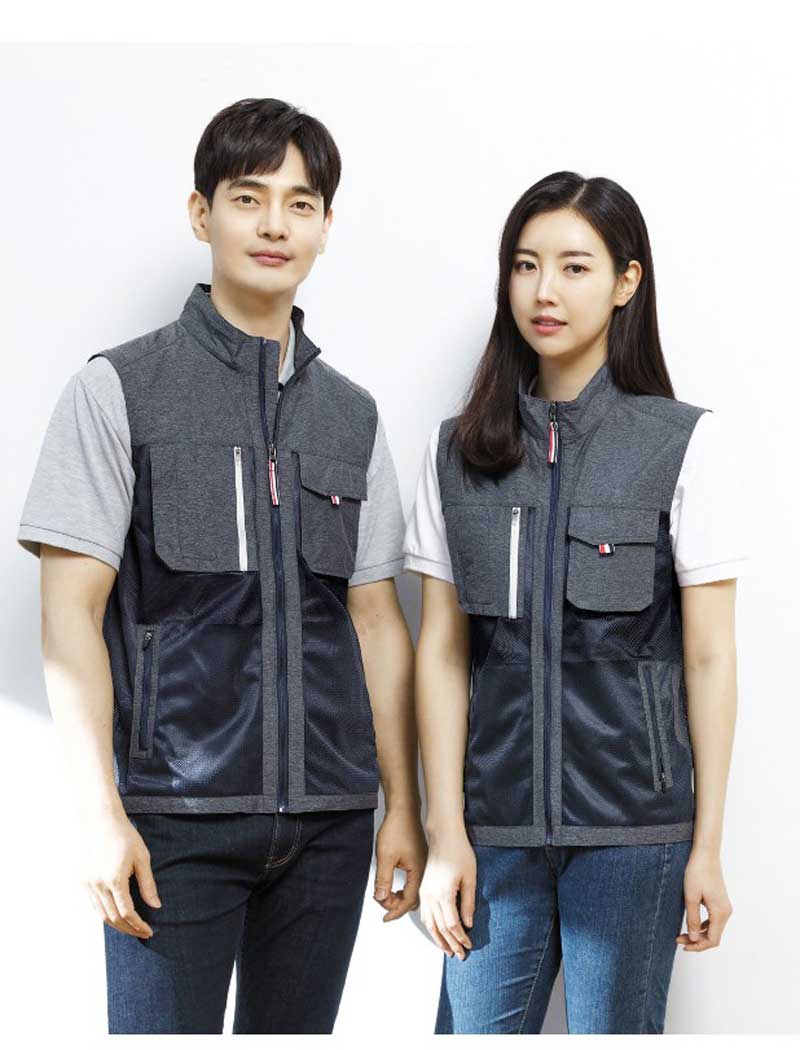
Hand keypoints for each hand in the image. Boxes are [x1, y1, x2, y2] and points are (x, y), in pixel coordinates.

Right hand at [82, 807, 161, 937]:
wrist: (99, 820)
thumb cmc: (124, 836)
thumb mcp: (142, 857)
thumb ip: (148, 884)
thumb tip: (156, 906)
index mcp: (115, 879)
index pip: (128, 913)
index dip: (139, 925)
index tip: (149, 931)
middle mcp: (98, 885)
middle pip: (114, 918)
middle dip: (129, 929)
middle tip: (142, 933)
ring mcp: (87, 884)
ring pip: (101, 915)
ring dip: (117, 925)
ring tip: (131, 928)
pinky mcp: (82, 881)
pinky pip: (93, 905)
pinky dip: (105, 914)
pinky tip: (116, 914)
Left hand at [373, 807, 426, 921]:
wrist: (404, 810)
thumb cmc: (396, 829)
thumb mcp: (385, 857)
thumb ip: (383, 880)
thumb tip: (381, 899)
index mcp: (418, 872)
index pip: (408, 901)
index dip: (395, 911)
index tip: (384, 917)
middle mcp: (425, 871)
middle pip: (414, 899)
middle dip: (397, 905)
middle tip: (382, 903)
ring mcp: (424, 865)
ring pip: (414, 891)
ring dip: (401, 897)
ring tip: (386, 895)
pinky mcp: (421, 860)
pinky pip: (415, 882)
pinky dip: (405, 888)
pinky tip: (395, 886)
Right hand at [419, 828, 475, 959]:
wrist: (443, 835)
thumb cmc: (459, 853)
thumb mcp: (470, 878)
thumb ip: (469, 903)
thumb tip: (468, 924)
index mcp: (444, 893)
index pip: (453, 924)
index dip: (461, 938)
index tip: (470, 946)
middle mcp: (431, 895)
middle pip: (440, 927)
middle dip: (450, 943)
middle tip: (460, 956)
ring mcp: (425, 892)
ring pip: (429, 923)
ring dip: (438, 938)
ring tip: (447, 950)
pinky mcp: (423, 888)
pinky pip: (424, 914)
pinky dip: (431, 926)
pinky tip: (437, 932)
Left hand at [676, 846, 732, 950]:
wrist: (705, 853)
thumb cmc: (697, 872)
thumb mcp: (691, 897)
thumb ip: (693, 919)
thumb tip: (694, 939)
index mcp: (721, 913)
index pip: (712, 940)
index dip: (698, 946)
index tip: (683, 945)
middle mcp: (726, 912)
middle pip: (714, 936)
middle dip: (697, 941)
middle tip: (678, 939)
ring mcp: (724, 906)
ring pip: (714, 929)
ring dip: (699, 934)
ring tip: (682, 933)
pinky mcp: (720, 901)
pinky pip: (713, 920)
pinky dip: (703, 925)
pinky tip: (692, 924)